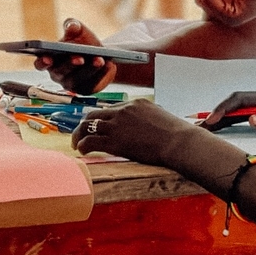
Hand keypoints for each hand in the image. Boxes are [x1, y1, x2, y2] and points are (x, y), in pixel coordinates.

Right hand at [34, 19, 116, 94]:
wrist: (100, 53)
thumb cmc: (83, 42)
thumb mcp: (78, 31)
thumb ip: (72, 25)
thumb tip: (71, 26)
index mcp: (50, 59)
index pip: (40, 64)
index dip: (42, 62)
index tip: (47, 58)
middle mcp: (58, 74)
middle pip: (61, 71)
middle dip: (70, 64)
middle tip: (79, 58)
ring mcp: (71, 84)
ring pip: (78, 78)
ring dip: (89, 69)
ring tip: (99, 60)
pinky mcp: (86, 89)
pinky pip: (92, 83)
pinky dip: (100, 74)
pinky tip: (108, 65)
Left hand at [71, 100, 193, 165]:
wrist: (179, 142)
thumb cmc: (177, 135)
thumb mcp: (162, 118)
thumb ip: (150, 118)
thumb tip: (150, 125)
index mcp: (135, 104)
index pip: (110, 109)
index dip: (101, 119)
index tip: (97, 127)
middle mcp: (123, 111)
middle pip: (94, 114)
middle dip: (85, 124)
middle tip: (80, 134)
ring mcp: (118, 125)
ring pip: (88, 126)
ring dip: (79, 135)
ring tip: (76, 143)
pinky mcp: (115, 141)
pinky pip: (91, 141)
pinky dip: (83, 145)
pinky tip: (82, 151)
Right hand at [200, 89, 255, 134]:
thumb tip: (250, 120)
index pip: (239, 100)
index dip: (222, 110)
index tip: (210, 123)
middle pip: (234, 103)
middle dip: (215, 114)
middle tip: (198, 128)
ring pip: (239, 108)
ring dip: (222, 117)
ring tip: (205, 129)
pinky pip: (247, 112)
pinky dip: (233, 119)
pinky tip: (225, 128)